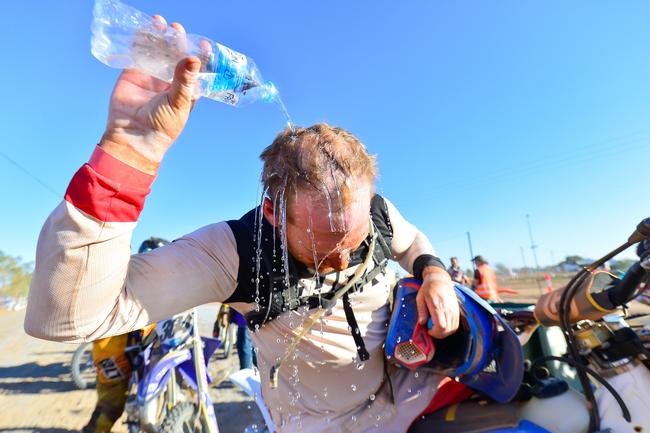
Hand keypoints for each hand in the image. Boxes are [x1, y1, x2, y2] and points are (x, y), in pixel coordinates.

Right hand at [100, 17, 201, 173]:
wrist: (134, 137)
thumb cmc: (163, 126)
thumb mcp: (178, 102)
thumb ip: (184, 80)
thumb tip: (193, 58)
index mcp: (186, 89)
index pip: (196, 68)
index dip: (200, 55)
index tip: (204, 44)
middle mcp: (169, 80)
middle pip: (175, 54)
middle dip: (177, 40)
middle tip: (176, 28)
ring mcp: (151, 76)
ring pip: (157, 51)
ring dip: (158, 36)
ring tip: (159, 23)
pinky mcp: (133, 74)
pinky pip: (137, 53)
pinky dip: (140, 40)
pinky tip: (144, 29)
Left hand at [415, 267, 459, 338]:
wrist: (440, 279)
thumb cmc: (428, 289)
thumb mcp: (420, 298)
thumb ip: (421, 311)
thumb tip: (422, 323)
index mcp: (437, 306)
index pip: (441, 326)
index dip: (435, 333)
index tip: (428, 330)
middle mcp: (448, 309)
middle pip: (447, 330)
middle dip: (439, 335)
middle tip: (432, 331)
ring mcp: (454, 310)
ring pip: (453, 329)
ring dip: (445, 333)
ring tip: (437, 329)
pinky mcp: (457, 310)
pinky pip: (456, 324)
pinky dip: (450, 329)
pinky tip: (443, 326)